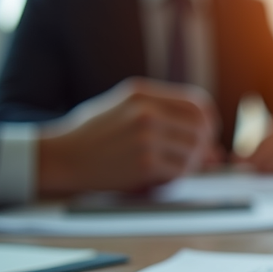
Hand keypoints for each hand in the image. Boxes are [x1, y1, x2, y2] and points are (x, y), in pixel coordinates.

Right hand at [36, 78, 217, 194]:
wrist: (60, 157)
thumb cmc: (92, 136)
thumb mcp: (122, 109)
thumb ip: (163, 118)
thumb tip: (212, 146)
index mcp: (141, 94)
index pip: (197, 104)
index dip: (208, 122)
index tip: (205, 135)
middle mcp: (146, 112)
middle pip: (201, 129)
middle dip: (204, 146)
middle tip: (197, 158)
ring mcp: (146, 138)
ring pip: (194, 153)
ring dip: (190, 164)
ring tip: (173, 167)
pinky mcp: (144, 164)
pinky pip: (179, 171)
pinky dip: (176, 177)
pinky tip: (162, 177)